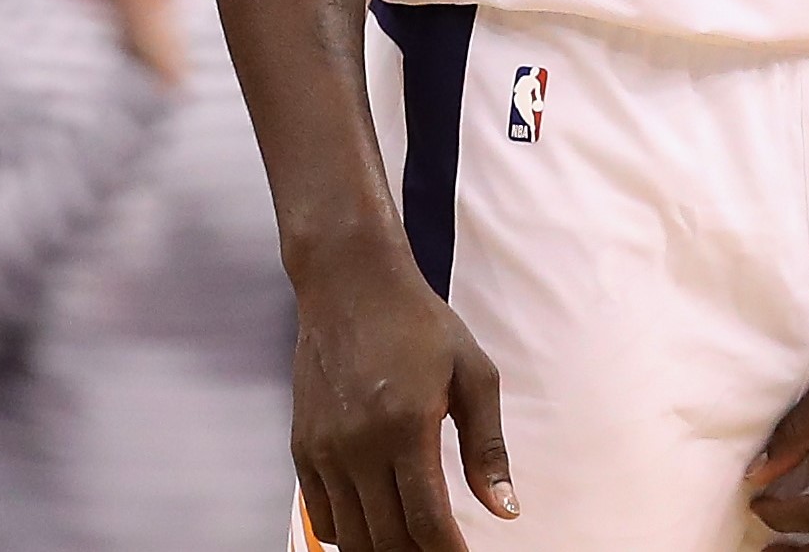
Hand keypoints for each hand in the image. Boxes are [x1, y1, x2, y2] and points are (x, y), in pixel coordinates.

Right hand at [290, 243, 516, 550]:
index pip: (426, 521)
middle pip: (387, 539)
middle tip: (441, 550)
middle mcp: (359, 444)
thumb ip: (487, 447)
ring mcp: (325, 449)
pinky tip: (376, 524)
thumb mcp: (472, 373)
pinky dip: (350, 536)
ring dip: (385, 550)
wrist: (350, 283)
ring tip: (412, 543)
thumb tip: (505, 509)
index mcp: (406, 425)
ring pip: (352, 538)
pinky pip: (322, 518)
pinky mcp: (302, 447)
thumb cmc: (416, 321)